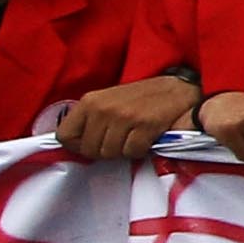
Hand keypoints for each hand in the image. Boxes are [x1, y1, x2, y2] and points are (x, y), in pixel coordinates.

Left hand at [53, 75, 202, 161]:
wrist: (179, 89)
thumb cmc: (141, 99)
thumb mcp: (108, 102)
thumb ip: (90, 121)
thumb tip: (75, 147)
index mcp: (90, 101)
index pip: (64, 136)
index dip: (77, 146)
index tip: (92, 144)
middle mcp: (104, 108)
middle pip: (89, 150)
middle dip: (104, 151)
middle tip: (119, 141)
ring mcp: (125, 117)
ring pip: (110, 153)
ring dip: (123, 151)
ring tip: (133, 137)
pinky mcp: (145, 126)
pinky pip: (132, 152)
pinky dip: (140, 150)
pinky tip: (145, 139)